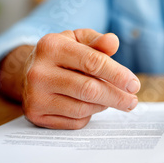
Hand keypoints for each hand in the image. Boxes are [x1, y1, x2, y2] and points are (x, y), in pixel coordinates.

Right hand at [22, 29, 140, 128]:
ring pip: (83, 108)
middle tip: (132, 101)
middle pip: (89, 89)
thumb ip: (97, 41)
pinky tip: (90, 105)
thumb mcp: (78, 40)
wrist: (29, 72)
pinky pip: (74, 122)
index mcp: (51, 47)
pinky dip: (89, 115)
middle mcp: (39, 72)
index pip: (92, 62)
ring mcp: (35, 96)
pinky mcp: (36, 115)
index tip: (134, 85)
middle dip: (116, 96)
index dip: (117, 74)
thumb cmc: (62, 55)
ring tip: (110, 98)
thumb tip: (113, 41)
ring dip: (103, 105)